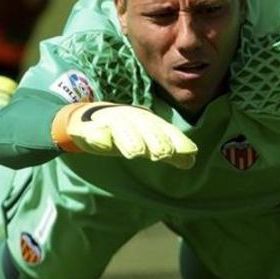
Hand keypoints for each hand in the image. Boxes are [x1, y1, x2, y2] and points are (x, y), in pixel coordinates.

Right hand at [52, 102, 196, 168]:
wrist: (86, 118)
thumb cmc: (124, 132)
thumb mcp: (148, 140)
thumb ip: (169, 150)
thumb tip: (192, 160)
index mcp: (147, 122)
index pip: (165, 130)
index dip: (177, 141)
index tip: (189, 153)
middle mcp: (130, 119)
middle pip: (145, 128)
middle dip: (155, 139)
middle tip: (163, 154)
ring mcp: (108, 122)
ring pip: (121, 128)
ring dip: (129, 139)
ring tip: (135, 152)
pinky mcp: (87, 128)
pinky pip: (91, 131)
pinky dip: (96, 136)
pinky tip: (100, 143)